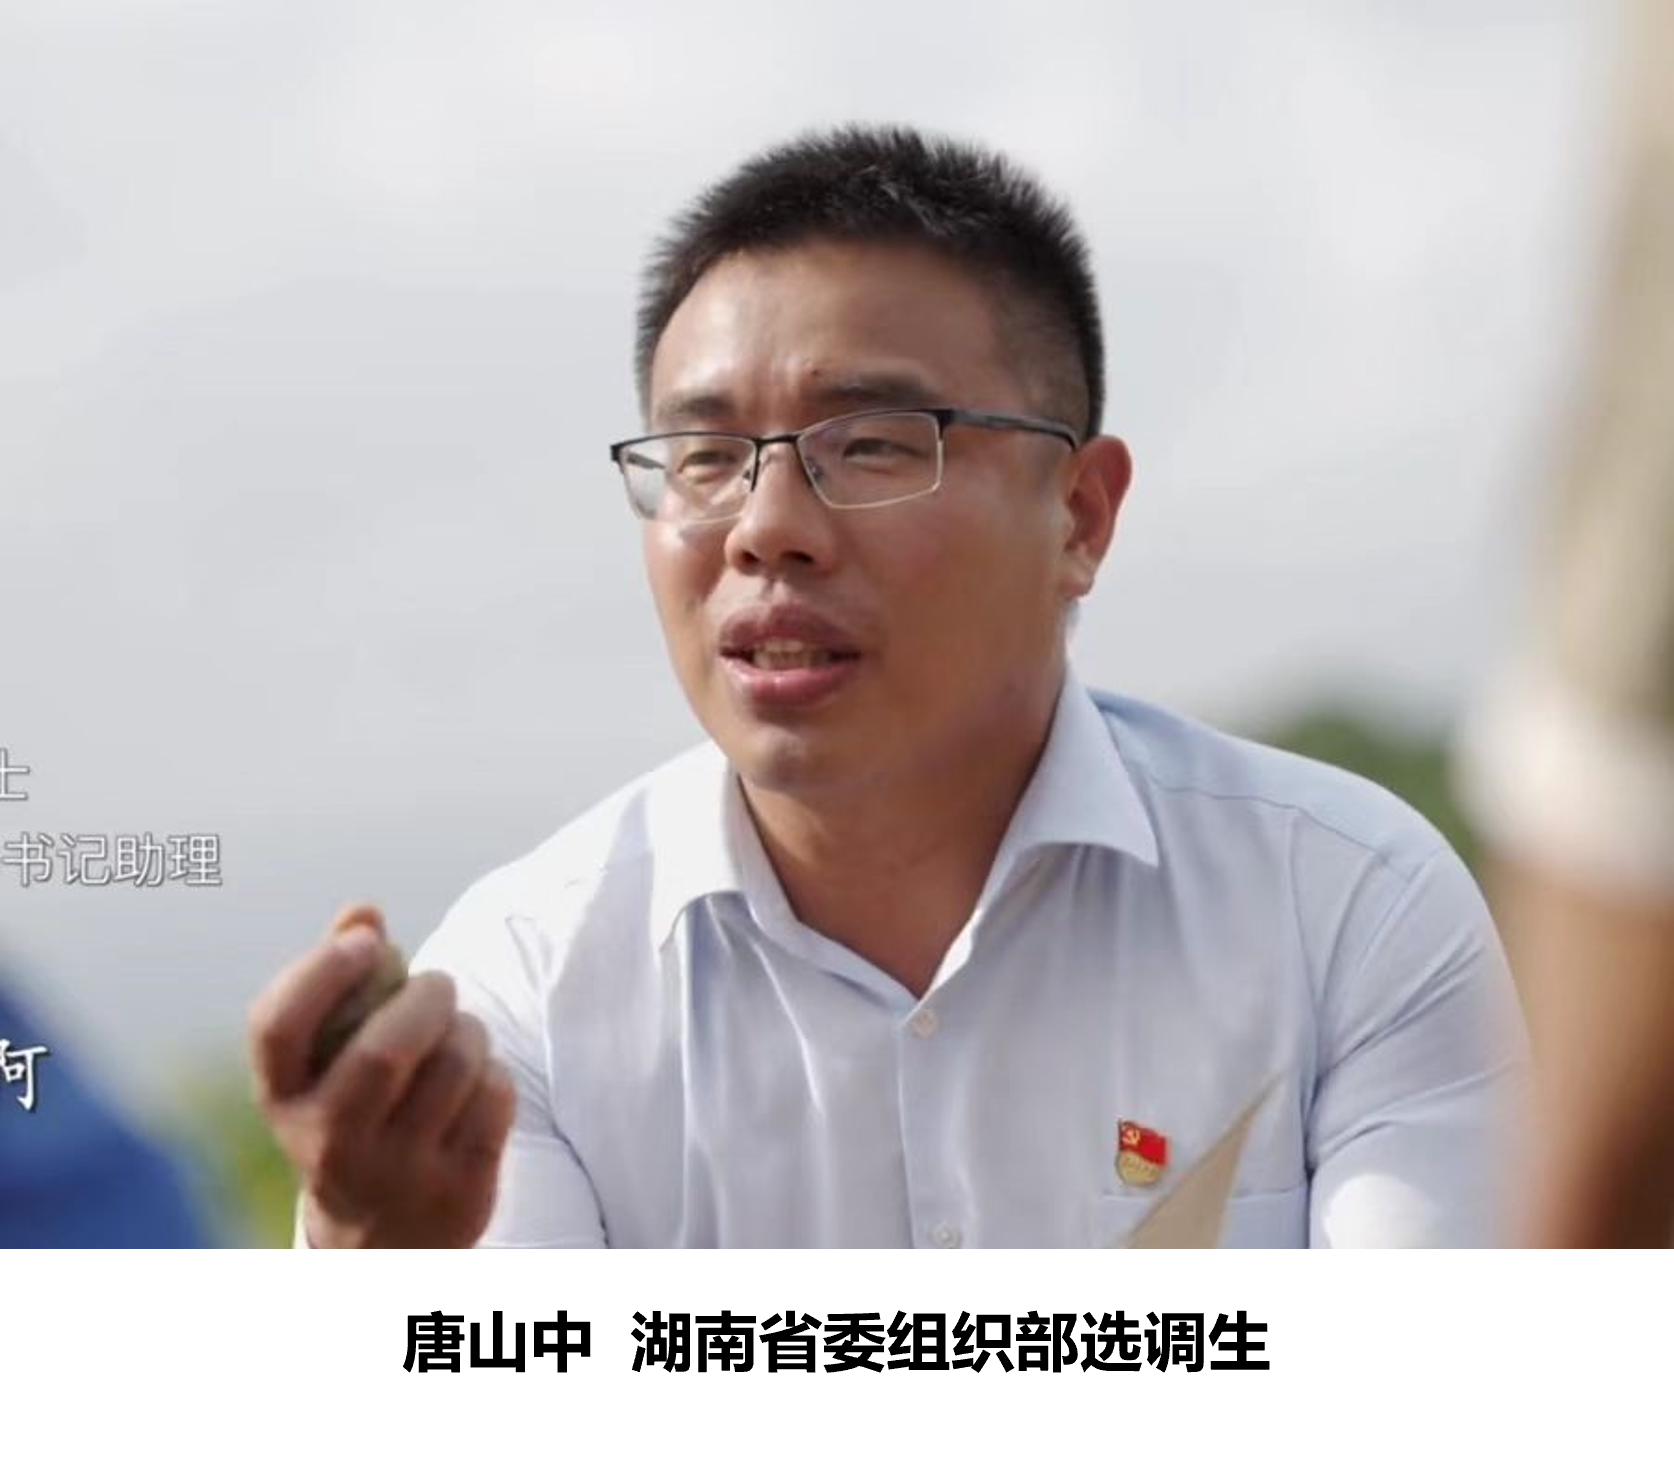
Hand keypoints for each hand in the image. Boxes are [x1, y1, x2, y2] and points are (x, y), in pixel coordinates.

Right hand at [248, 904, 515, 1246]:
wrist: (382, 1244)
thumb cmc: (356, 1116)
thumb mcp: (328, 1066)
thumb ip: (341, 985)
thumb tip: (363, 911)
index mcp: (285, 1101)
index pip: (277, 1030)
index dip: (320, 972)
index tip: (365, 942)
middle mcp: (331, 1145)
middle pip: (383, 1053)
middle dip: (426, 998)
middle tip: (439, 986)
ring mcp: (397, 1174)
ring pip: (454, 1068)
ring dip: (468, 1031)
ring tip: (459, 1037)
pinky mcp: (460, 1189)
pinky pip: (496, 1098)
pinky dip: (496, 1073)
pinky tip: (477, 1086)